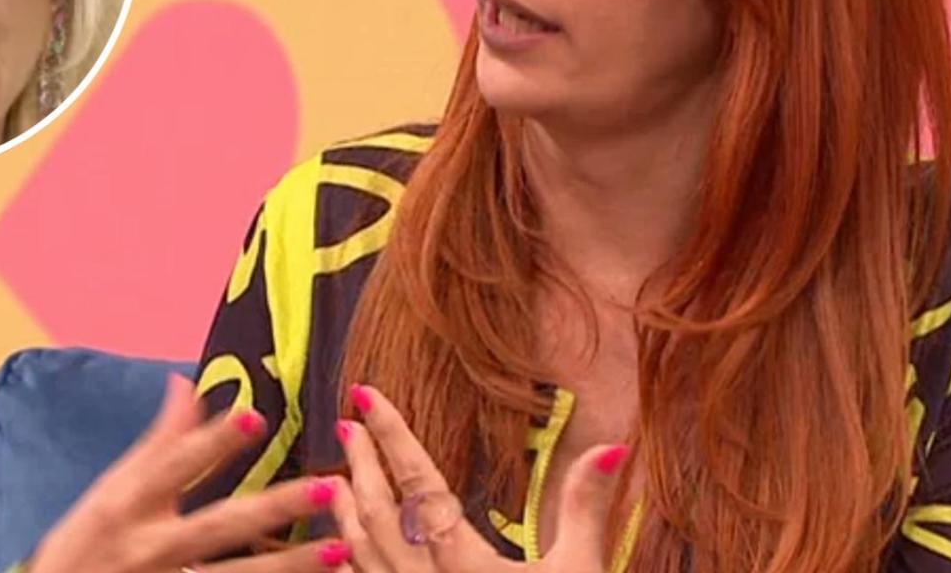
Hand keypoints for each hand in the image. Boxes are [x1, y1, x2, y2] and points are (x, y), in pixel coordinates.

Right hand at [28, 374, 353, 572]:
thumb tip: (185, 382)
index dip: (214, 442)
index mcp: (129, 504)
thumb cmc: (84, 545)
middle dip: (275, 508)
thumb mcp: (111, 489)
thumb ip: (158, 442)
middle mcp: (150, 547)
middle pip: (220, 526)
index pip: (175, 465)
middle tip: (325, 486)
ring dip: (290, 566)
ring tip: (340, 550)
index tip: (255, 416)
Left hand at [328, 383, 626, 572]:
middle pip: (379, 514)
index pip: (421, 485)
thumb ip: (586, 507)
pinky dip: (351, 564)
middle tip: (347, 420)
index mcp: (468, 567)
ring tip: (337, 475)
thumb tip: (612, 445)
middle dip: (361, 464)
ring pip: (362, 557)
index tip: (367, 396)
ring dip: (346, 511)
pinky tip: (344, 550)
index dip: (394, 436)